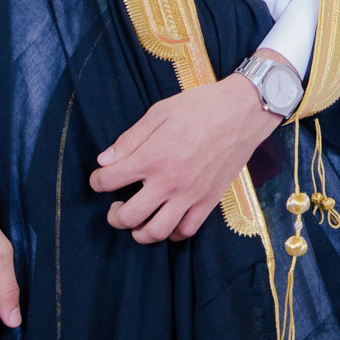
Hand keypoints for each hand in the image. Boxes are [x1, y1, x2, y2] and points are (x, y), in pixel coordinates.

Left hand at [88, 55, 285, 242]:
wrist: (242, 112)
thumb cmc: (200, 107)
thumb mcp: (159, 112)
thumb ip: (130, 139)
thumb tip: (104, 161)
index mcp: (152, 157)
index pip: (109, 181)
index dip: (97, 181)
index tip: (100, 178)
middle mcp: (169, 182)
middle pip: (129, 216)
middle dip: (114, 216)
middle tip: (115, 208)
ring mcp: (190, 195)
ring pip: (156, 232)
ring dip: (139, 232)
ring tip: (137, 221)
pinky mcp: (208, 201)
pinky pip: (186, 230)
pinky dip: (172, 232)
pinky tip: (166, 220)